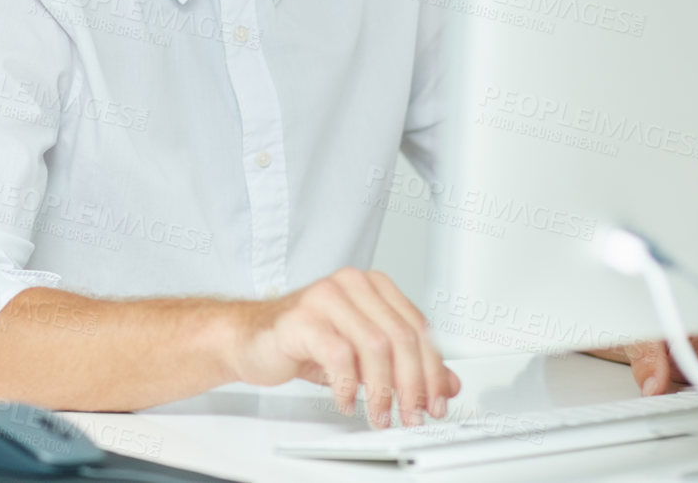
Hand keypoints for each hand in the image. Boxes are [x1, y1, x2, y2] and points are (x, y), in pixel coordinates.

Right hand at [224, 267, 461, 427]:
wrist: (250, 338)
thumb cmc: (304, 340)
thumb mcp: (363, 355)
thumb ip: (405, 365)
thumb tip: (448, 384)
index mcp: (372, 285)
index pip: (418, 326)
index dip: (432, 369)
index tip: (435, 402)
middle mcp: (351, 284)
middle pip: (400, 336)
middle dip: (412, 384)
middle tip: (411, 414)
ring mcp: (325, 297)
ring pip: (375, 345)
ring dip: (382, 390)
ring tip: (379, 414)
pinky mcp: (302, 318)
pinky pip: (339, 355)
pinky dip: (348, 386)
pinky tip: (346, 401)